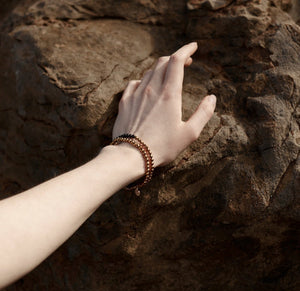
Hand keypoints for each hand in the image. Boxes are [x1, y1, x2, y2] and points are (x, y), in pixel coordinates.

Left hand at [112, 42, 215, 166]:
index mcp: (169, 94)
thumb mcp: (190, 133)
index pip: (177, 61)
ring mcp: (136, 94)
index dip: (186, 50)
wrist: (131, 155)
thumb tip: (212, 98)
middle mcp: (151, 89)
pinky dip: (144, 80)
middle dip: (176, 57)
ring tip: (168, 73)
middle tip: (186, 62)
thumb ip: (203, 114)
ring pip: (149, 71)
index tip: (194, 46)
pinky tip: (147, 86)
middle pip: (163, 62)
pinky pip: (134, 83)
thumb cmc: (162, 147)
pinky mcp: (125, 102)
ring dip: (161, 67)